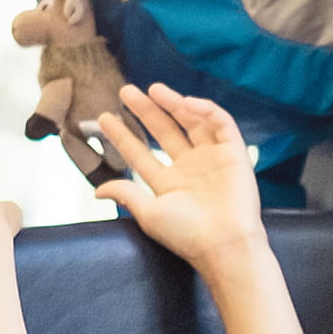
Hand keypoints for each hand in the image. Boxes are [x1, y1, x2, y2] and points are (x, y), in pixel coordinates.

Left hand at [91, 86, 267, 274]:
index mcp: (168, 184)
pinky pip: (221, 124)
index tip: (104, 118)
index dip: (123, 135)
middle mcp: (190, 168)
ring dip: (174, 104)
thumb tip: (98, 191)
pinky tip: (186, 103)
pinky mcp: (233, 153)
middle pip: (164, 131)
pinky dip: (206, 110)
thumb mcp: (149, 213)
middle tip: (126, 92)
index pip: (141, 153)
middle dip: (145, 111)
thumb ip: (126, 195)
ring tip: (154, 90)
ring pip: (191, 122)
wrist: (224, 243)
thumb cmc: (187, 234)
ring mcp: (212, 159)